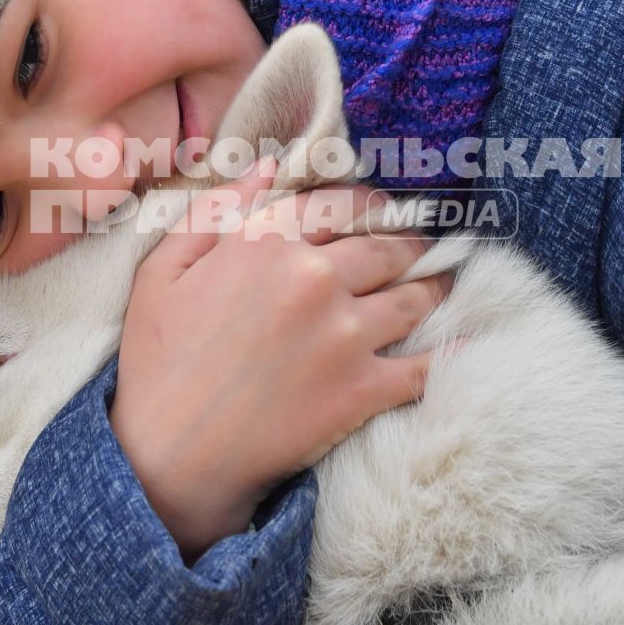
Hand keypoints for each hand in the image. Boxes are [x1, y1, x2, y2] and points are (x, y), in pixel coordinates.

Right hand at [113, 158, 451, 560]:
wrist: (169, 456)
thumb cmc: (157, 362)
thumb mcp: (162, 271)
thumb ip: (214, 212)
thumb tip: (268, 168)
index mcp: (266, 242)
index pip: (340, 204)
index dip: (370, 203)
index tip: (382, 210)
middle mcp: (315, 279)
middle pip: (388, 246)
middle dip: (411, 242)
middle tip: (424, 246)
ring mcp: (345, 335)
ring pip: (414, 297)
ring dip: (435, 287)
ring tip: (444, 284)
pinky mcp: (361, 389)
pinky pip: (423, 366)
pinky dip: (450, 353)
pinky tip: (466, 343)